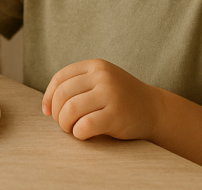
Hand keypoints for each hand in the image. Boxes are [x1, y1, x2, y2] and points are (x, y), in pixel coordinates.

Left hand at [42, 59, 159, 140]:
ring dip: (65, 124)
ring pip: (70, 109)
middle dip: (57, 113)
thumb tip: (46, 106)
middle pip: (63, 95)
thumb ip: (78, 85)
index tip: (47, 112)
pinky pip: (85, 125)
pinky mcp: (116, 114)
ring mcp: (110, 94)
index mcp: (95, 66)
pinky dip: (78, 133)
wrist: (154, 109)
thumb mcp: (102, 81)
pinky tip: (84, 134)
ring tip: (72, 129)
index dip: (48, 97)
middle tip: (63, 124)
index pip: (60, 78)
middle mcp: (102, 76)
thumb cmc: (121, 99)